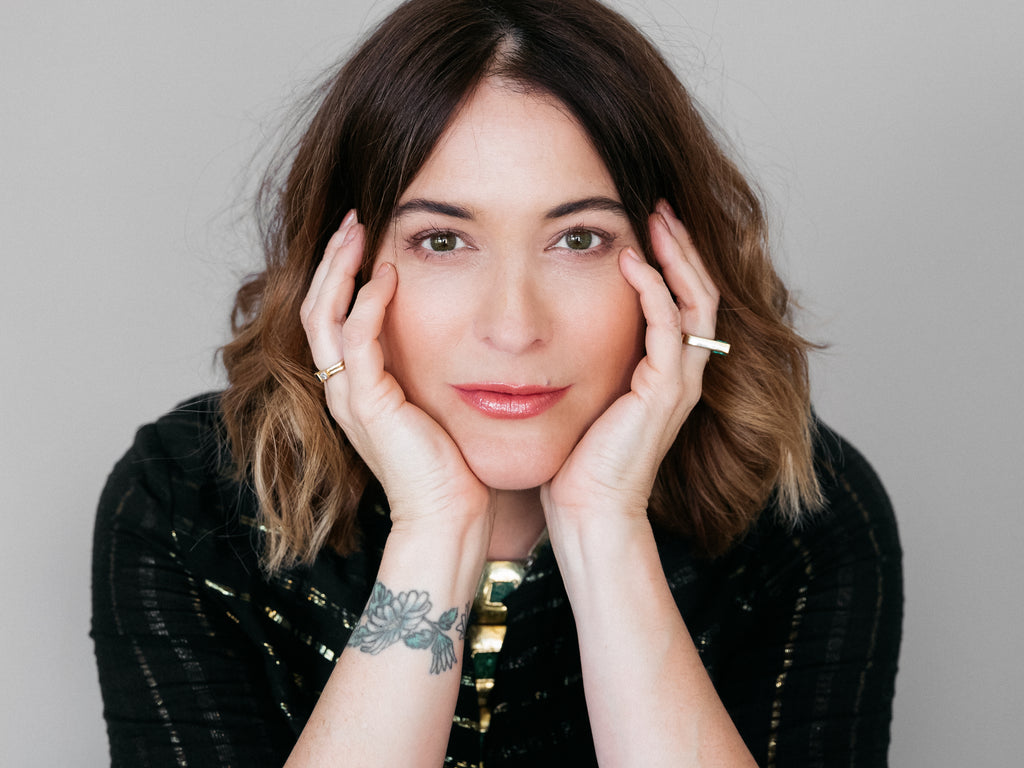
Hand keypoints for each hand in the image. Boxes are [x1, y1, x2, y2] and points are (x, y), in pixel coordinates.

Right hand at [300, 211, 491, 527]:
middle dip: (332, 260)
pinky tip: (388, 274)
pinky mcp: (368, 402)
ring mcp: (348, 396)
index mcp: (355, 388)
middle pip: (316, 308)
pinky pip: (357, 339)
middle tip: (353, 219)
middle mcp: (342, 389)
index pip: (332, 318)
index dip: (340, 276)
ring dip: (339, 268)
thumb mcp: (434, 403)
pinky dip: (369, 302)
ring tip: (359, 230)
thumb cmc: (452, 465)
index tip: (365, 238)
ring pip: (324, 316)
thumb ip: (428, 368)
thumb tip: (457, 331)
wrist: (449, 515)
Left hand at [541, 201, 719, 526]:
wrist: (588, 510)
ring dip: (676, 256)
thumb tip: (553, 328)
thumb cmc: (577, 461)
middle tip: (660, 205)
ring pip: (696, 301)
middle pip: (700, 292)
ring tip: (655, 217)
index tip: (644, 223)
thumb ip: (586, 359)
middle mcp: (682, 374)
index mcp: (665, 373)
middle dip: (681, 246)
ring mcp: (679, 383)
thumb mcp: (584, 395)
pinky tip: (629, 261)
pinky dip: (652, 289)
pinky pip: (669, 327)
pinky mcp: (665, 393)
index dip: (671, 261)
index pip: (683, 302)